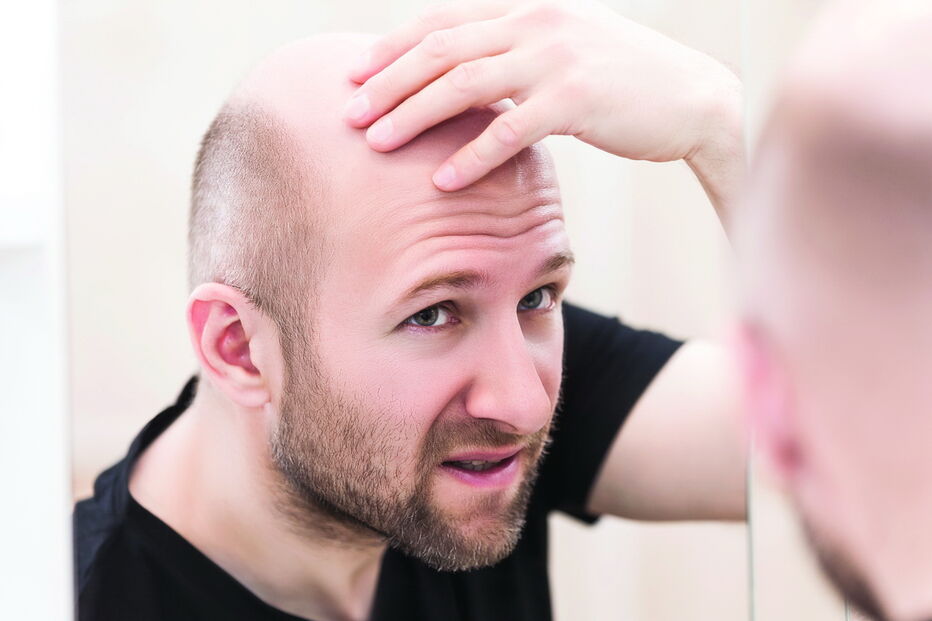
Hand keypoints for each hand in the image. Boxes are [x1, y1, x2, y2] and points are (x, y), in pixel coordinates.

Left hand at [343, 0, 742, 210]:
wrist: (695, 98)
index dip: (392, 47)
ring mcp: (556, 58)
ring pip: (464, 84)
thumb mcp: (566, 49)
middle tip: (350, 115)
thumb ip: (517, 53)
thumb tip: (468, 76)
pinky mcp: (577, 99)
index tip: (355, 75)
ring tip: (377, 144)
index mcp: (527, 10)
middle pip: (440, 50)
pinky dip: (470, 156)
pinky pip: (509, 129)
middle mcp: (535, 24)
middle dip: (388, 82)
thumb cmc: (625, 81)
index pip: (442, 22)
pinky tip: (441, 180)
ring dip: (413, 115)